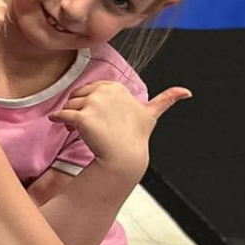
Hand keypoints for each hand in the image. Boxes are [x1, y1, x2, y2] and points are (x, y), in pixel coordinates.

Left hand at [49, 82, 189, 172]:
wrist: (124, 158)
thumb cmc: (135, 136)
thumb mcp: (150, 113)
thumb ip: (167, 99)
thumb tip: (187, 91)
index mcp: (117, 87)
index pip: (91, 89)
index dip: (91, 102)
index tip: (97, 116)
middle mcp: (106, 92)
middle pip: (78, 95)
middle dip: (78, 107)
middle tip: (85, 124)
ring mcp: (94, 104)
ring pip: (69, 104)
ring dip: (68, 115)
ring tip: (76, 128)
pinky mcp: (83, 117)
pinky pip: (61, 113)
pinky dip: (57, 118)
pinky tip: (58, 121)